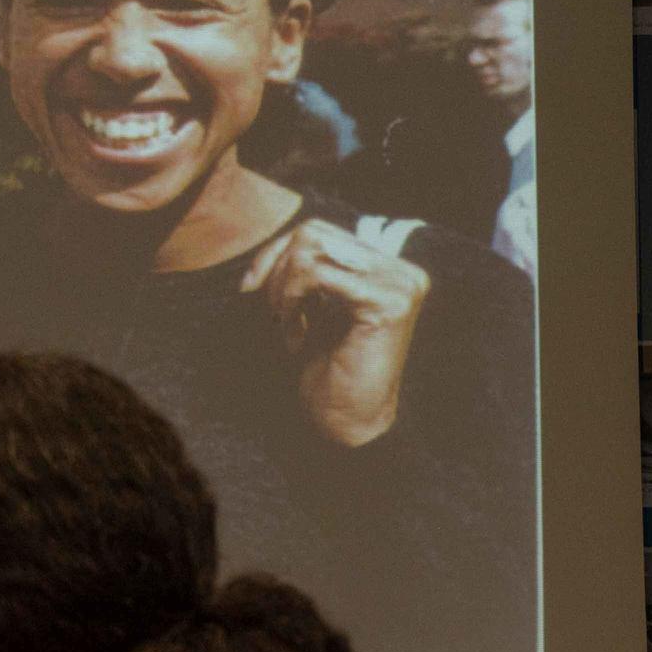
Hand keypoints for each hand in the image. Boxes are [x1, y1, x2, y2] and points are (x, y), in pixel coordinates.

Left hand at [240, 219, 430, 446]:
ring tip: (285, 328)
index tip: (249, 288)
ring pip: (310, 251)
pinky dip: (291, 302)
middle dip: (274, 270)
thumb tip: (275, 245)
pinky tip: (295, 337)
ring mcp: (400, 283)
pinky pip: (315, 274)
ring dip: (282, 291)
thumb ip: (307, 271)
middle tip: (271, 314)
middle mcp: (402, 270)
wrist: (346, 421)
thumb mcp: (313, 308)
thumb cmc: (326, 369)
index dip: (274, 254)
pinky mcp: (388, 301)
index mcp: (387, 268)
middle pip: (313, 233)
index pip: (318, 231)